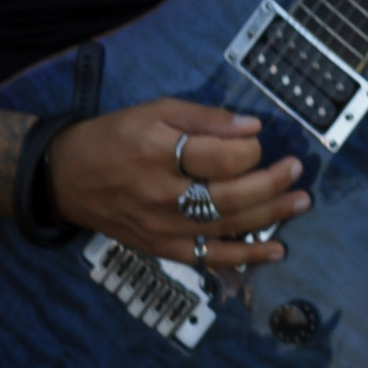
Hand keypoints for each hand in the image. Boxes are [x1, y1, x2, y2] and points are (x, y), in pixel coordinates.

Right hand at [47, 99, 310, 266]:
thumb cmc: (115, 137)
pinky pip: (209, 257)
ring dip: (271, 217)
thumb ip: (204, 118)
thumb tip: (252, 127)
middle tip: (297, 171)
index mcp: (158, 152)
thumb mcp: (154, 110)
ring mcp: (162, 228)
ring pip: (227, 227)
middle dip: (272, 183)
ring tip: (300, 202)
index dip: (250, 150)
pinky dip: (246, 257)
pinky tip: (275, 251)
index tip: (258, 140)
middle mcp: (161, 194)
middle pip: (230, 196)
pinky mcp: (161, 249)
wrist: (66, 178)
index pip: (220, 158)